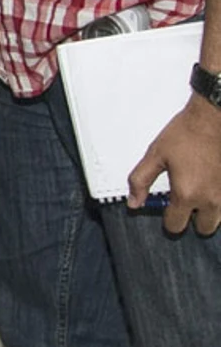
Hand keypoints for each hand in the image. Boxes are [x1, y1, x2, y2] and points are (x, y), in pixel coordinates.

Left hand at [128, 98, 220, 234]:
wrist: (214, 117)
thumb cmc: (187, 133)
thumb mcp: (155, 155)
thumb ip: (140, 181)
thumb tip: (134, 202)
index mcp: (187, 194)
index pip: (175, 226)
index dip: (168, 219)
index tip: (167, 207)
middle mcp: (211, 199)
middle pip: (204, 228)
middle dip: (193, 219)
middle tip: (185, 201)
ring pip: (220, 217)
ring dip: (210, 211)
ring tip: (199, 190)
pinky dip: (220, 198)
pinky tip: (211, 183)